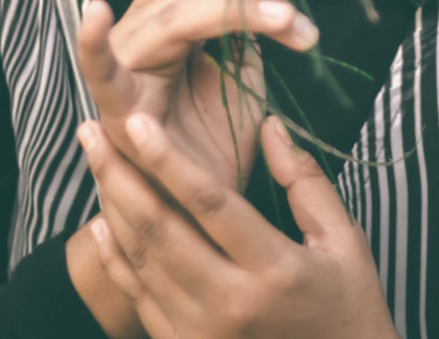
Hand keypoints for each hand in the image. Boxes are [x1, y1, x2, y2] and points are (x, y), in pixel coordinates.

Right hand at [76, 0, 318, 191]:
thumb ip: (249, 38)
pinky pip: (98, 69)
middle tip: (294, 14)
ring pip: (172, 15)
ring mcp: (124, 63)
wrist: (198, 216)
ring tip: (285, 23)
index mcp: (170, 18)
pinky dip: (92, 41)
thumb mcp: (242, 80)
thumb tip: (278, 2)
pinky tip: (97, 13)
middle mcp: (142, 30)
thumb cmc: (216, 145)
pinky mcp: (112, 104)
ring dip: (234, 12)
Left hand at [79, 112, 398, 338]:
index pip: (209, 202)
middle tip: (90, 129)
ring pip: (141, 261)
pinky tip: (101, 219)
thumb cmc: (349, 307)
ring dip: (112, 206)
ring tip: (94, 160)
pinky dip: (115, 257)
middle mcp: (230, 305)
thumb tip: (268, 124)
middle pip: (160, 229)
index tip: (136, 120)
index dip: (168, 158)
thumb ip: (305, 179)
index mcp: (273, 270)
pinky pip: (139, 298)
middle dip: (120, 174)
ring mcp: (202, 336)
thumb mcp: (343, 241)